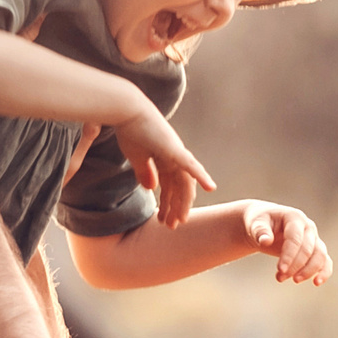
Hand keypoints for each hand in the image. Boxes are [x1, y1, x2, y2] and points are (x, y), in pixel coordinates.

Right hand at [113, 107, 215, 227]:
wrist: (126, 112)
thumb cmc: (129, 131)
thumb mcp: (136, 158)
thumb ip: (144, 172)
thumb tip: (150, 187)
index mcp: (164, 160)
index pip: (169, 187)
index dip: (167, 204)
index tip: (163, 220)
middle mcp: (174, 158)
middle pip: (179, 188)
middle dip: (176, 208)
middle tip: (173, 226)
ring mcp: (176, 153)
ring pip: (185, 183)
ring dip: (183, 202)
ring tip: (180, 220)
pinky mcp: (175, 149)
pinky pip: (190, 165)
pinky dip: (201, 175)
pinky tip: (210, 187)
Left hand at [238, 201, 330, 284]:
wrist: (265, 224)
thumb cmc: (260, 222)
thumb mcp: (256, 223)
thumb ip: (260, 231)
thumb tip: (265, 241)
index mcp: (294, 218)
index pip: (295, 238)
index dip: (289, 255)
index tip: (280, 269)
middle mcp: (308, 227)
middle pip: (308, 249)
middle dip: (295, 266)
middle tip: (279, 278)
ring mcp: (314, 238)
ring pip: (320, 256)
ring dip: (308, 271)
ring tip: (294, 280)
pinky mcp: (315, 249)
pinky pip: (325, 261)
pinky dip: (324, 272)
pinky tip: (316, 282)